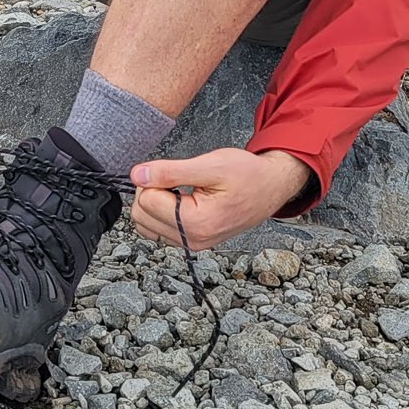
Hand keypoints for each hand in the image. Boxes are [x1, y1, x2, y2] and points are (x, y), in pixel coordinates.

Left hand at [128, 148, 314, 249]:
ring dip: (153, 203)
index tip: (171, 171)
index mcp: (196, 223)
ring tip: (177, 189)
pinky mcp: (192, 241)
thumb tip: (137, 175)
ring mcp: (192, 243)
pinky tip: (178, 200)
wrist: (270, 187)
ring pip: (146, 226)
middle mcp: (193, 240)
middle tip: (172, 178)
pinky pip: (159, 230)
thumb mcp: (210, 164)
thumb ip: (170, 171)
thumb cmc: (248, 175)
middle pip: (140, 217)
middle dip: (148, 192)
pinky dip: (160, 213)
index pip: (145, 202)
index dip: (152, 179)